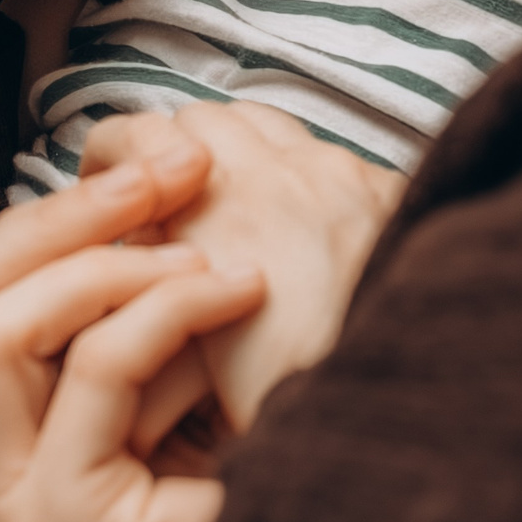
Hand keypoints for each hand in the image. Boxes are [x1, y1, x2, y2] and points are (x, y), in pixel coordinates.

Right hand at [0, 150, 267, 521]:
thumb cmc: (255, 470)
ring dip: (113, 265)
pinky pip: (96, 371)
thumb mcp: (174, 364)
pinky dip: (169, 309)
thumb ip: (131, 294)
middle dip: (61, 217)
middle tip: (174, 175)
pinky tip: (241, 294)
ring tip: (210, 259)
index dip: (39, 216)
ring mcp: (17, 508)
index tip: (147, 166)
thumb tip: (138, 166)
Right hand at [81, 103, 401, 430]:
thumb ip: (152, 295)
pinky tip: (311, 230)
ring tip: (241, 210)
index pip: (139, 135)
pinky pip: (334, 155)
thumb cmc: (306, 402)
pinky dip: (310, 177)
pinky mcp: (393, 190)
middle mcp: (281, 175)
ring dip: (245, 154)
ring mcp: (343, 174)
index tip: (106, 181)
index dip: (111, 152)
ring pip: (271, 126)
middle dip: (178, 152)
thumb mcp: (196, 365)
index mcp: (219, 215)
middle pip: (205, 119)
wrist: (415, 401)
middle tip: (172, 201)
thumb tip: (132, 259)